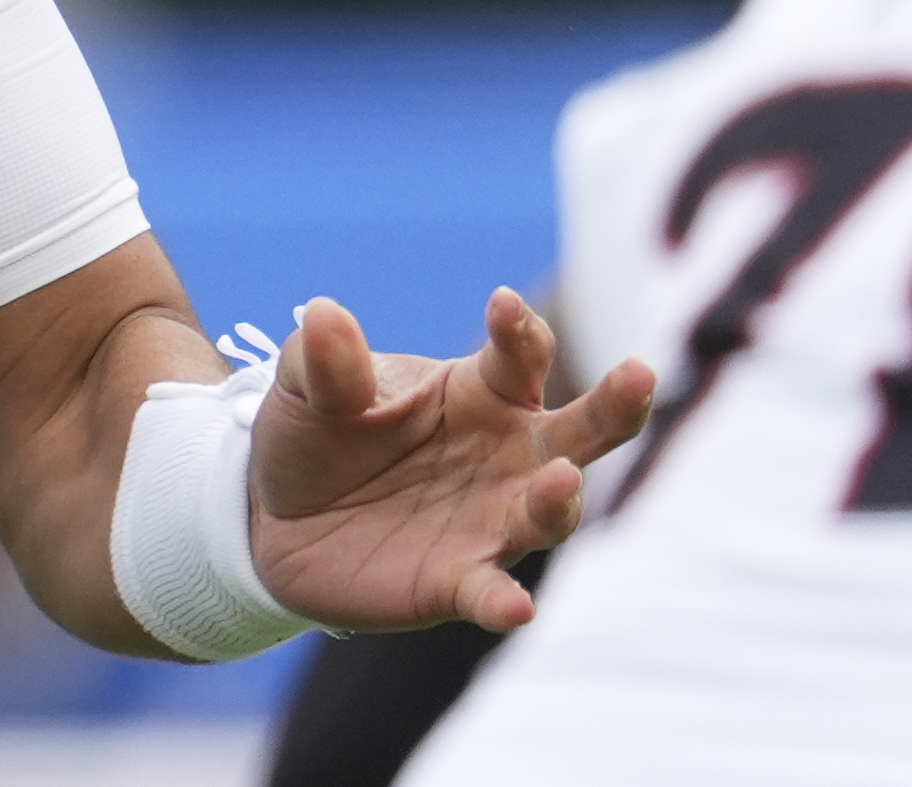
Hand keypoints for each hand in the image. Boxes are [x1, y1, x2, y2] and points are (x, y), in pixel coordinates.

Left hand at [246, 287, 654, 633]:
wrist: (272, 519)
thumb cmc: (313, 435)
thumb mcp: (307, 387)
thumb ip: (326, 359)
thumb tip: (326, 314)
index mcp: (480, 393)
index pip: (518, 355)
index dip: (518, 329)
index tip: (502, 305)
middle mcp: (506, 458)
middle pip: (578, 433)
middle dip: (615, 405)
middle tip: (638, 374)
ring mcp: (491, 522)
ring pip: (549, 513)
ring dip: (558, 498)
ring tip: (558, 480)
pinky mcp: (459, 582)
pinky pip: (492, 593)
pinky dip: (505, 601)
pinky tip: (515, 607)